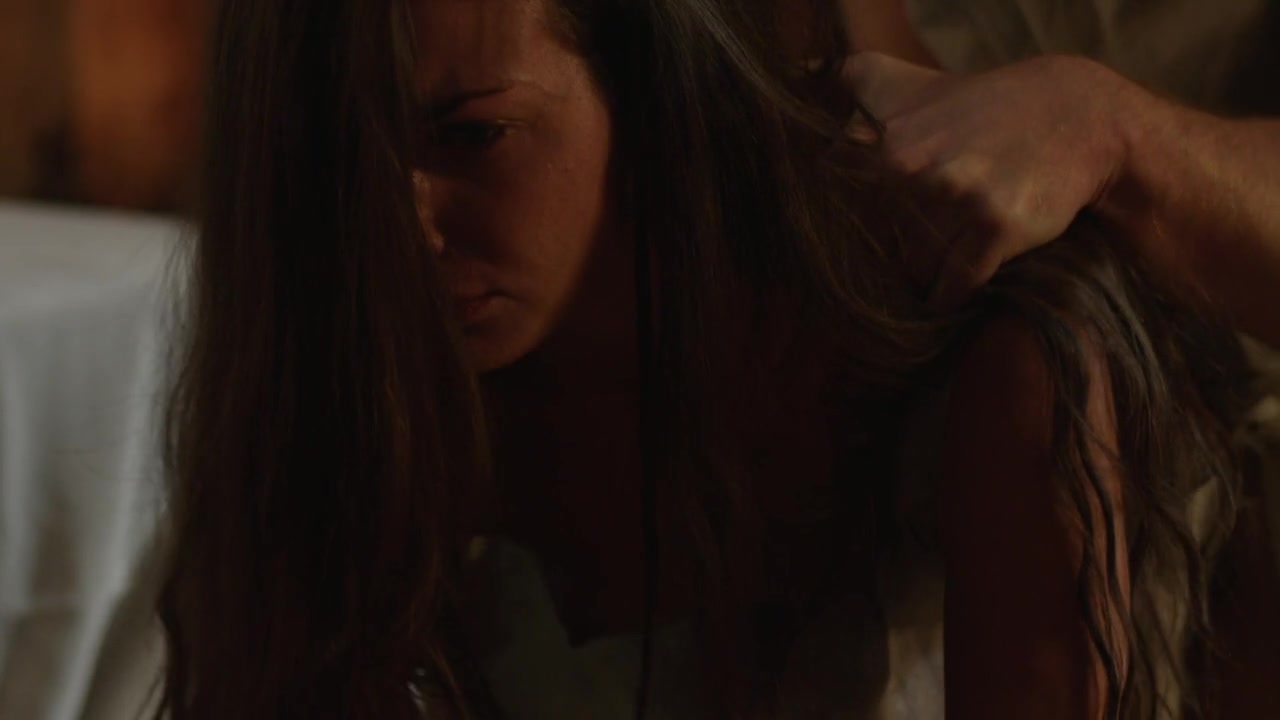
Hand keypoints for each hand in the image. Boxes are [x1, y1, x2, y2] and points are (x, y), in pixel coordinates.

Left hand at [846, 52, 1130, 304]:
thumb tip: (799, 69)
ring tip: (954, 243)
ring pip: (913, 265)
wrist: (1082, 121)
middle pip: (882, 238)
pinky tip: (953, 286)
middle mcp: (913, 163)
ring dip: (928, 267)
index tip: (877, 212)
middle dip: (901, 241)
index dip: (860, 211)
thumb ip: (855, 81)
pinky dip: (949, 294)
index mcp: (889, 135)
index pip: (845, 198)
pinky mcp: (993, 229)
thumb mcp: (916, 84)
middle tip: (932, 229)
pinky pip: (951, 287)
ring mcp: (955, 195)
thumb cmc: (987, 107)